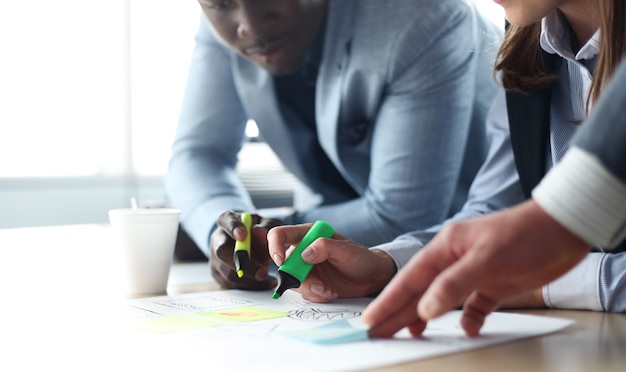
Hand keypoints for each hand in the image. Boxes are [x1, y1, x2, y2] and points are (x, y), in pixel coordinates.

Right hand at [209, 210, 282, 289]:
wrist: (250, 243)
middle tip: (263, 270)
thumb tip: (260, 233)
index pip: (226, 220)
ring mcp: (216, 258)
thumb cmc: (258, 231)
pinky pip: (232, 284)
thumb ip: (266, 227)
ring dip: (250, 278)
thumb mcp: (266, 224)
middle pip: (221, 251)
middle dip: (243, 262)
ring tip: (268, 278)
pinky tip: (265, 283)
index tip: (243, 235)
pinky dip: (250, 285)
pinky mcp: (219, 275)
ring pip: (228, 272)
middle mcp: (218, 239)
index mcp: (227, 220)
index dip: (233, 228)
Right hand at [267, 223, 396, 301]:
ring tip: (329, 291)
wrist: (371, 278)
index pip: (280, 235)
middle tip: (319, 286)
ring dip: (310, 290)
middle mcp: (303, 250)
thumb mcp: (347, 250)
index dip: (275, 246)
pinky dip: (316, 296)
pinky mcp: (310, 283)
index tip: (280, 261)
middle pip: (285, 264)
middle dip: (299, 278)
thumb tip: (305, 254)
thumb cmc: (361, 258)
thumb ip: (326, 247)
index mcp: (308, 234)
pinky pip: (303, 292)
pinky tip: (330, 293)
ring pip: (293, 281)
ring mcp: (305, 268)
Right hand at [362, 200, 589, 337]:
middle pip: (420, 291)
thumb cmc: (525, 235)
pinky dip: (467, 319)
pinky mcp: (495, 283)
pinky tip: (464, 329)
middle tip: (379, 332)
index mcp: (445, 248)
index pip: (410, 279)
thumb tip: (425, 309)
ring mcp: (474, 272)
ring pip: (441, 299)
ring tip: (408, 334)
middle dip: (398, 312)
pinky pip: (473, 305)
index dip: (388, 301)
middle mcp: (455, 260)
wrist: (564, 229)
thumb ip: (453, 284)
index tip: (371, 319)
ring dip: (425, 316)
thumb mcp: (486, 259)